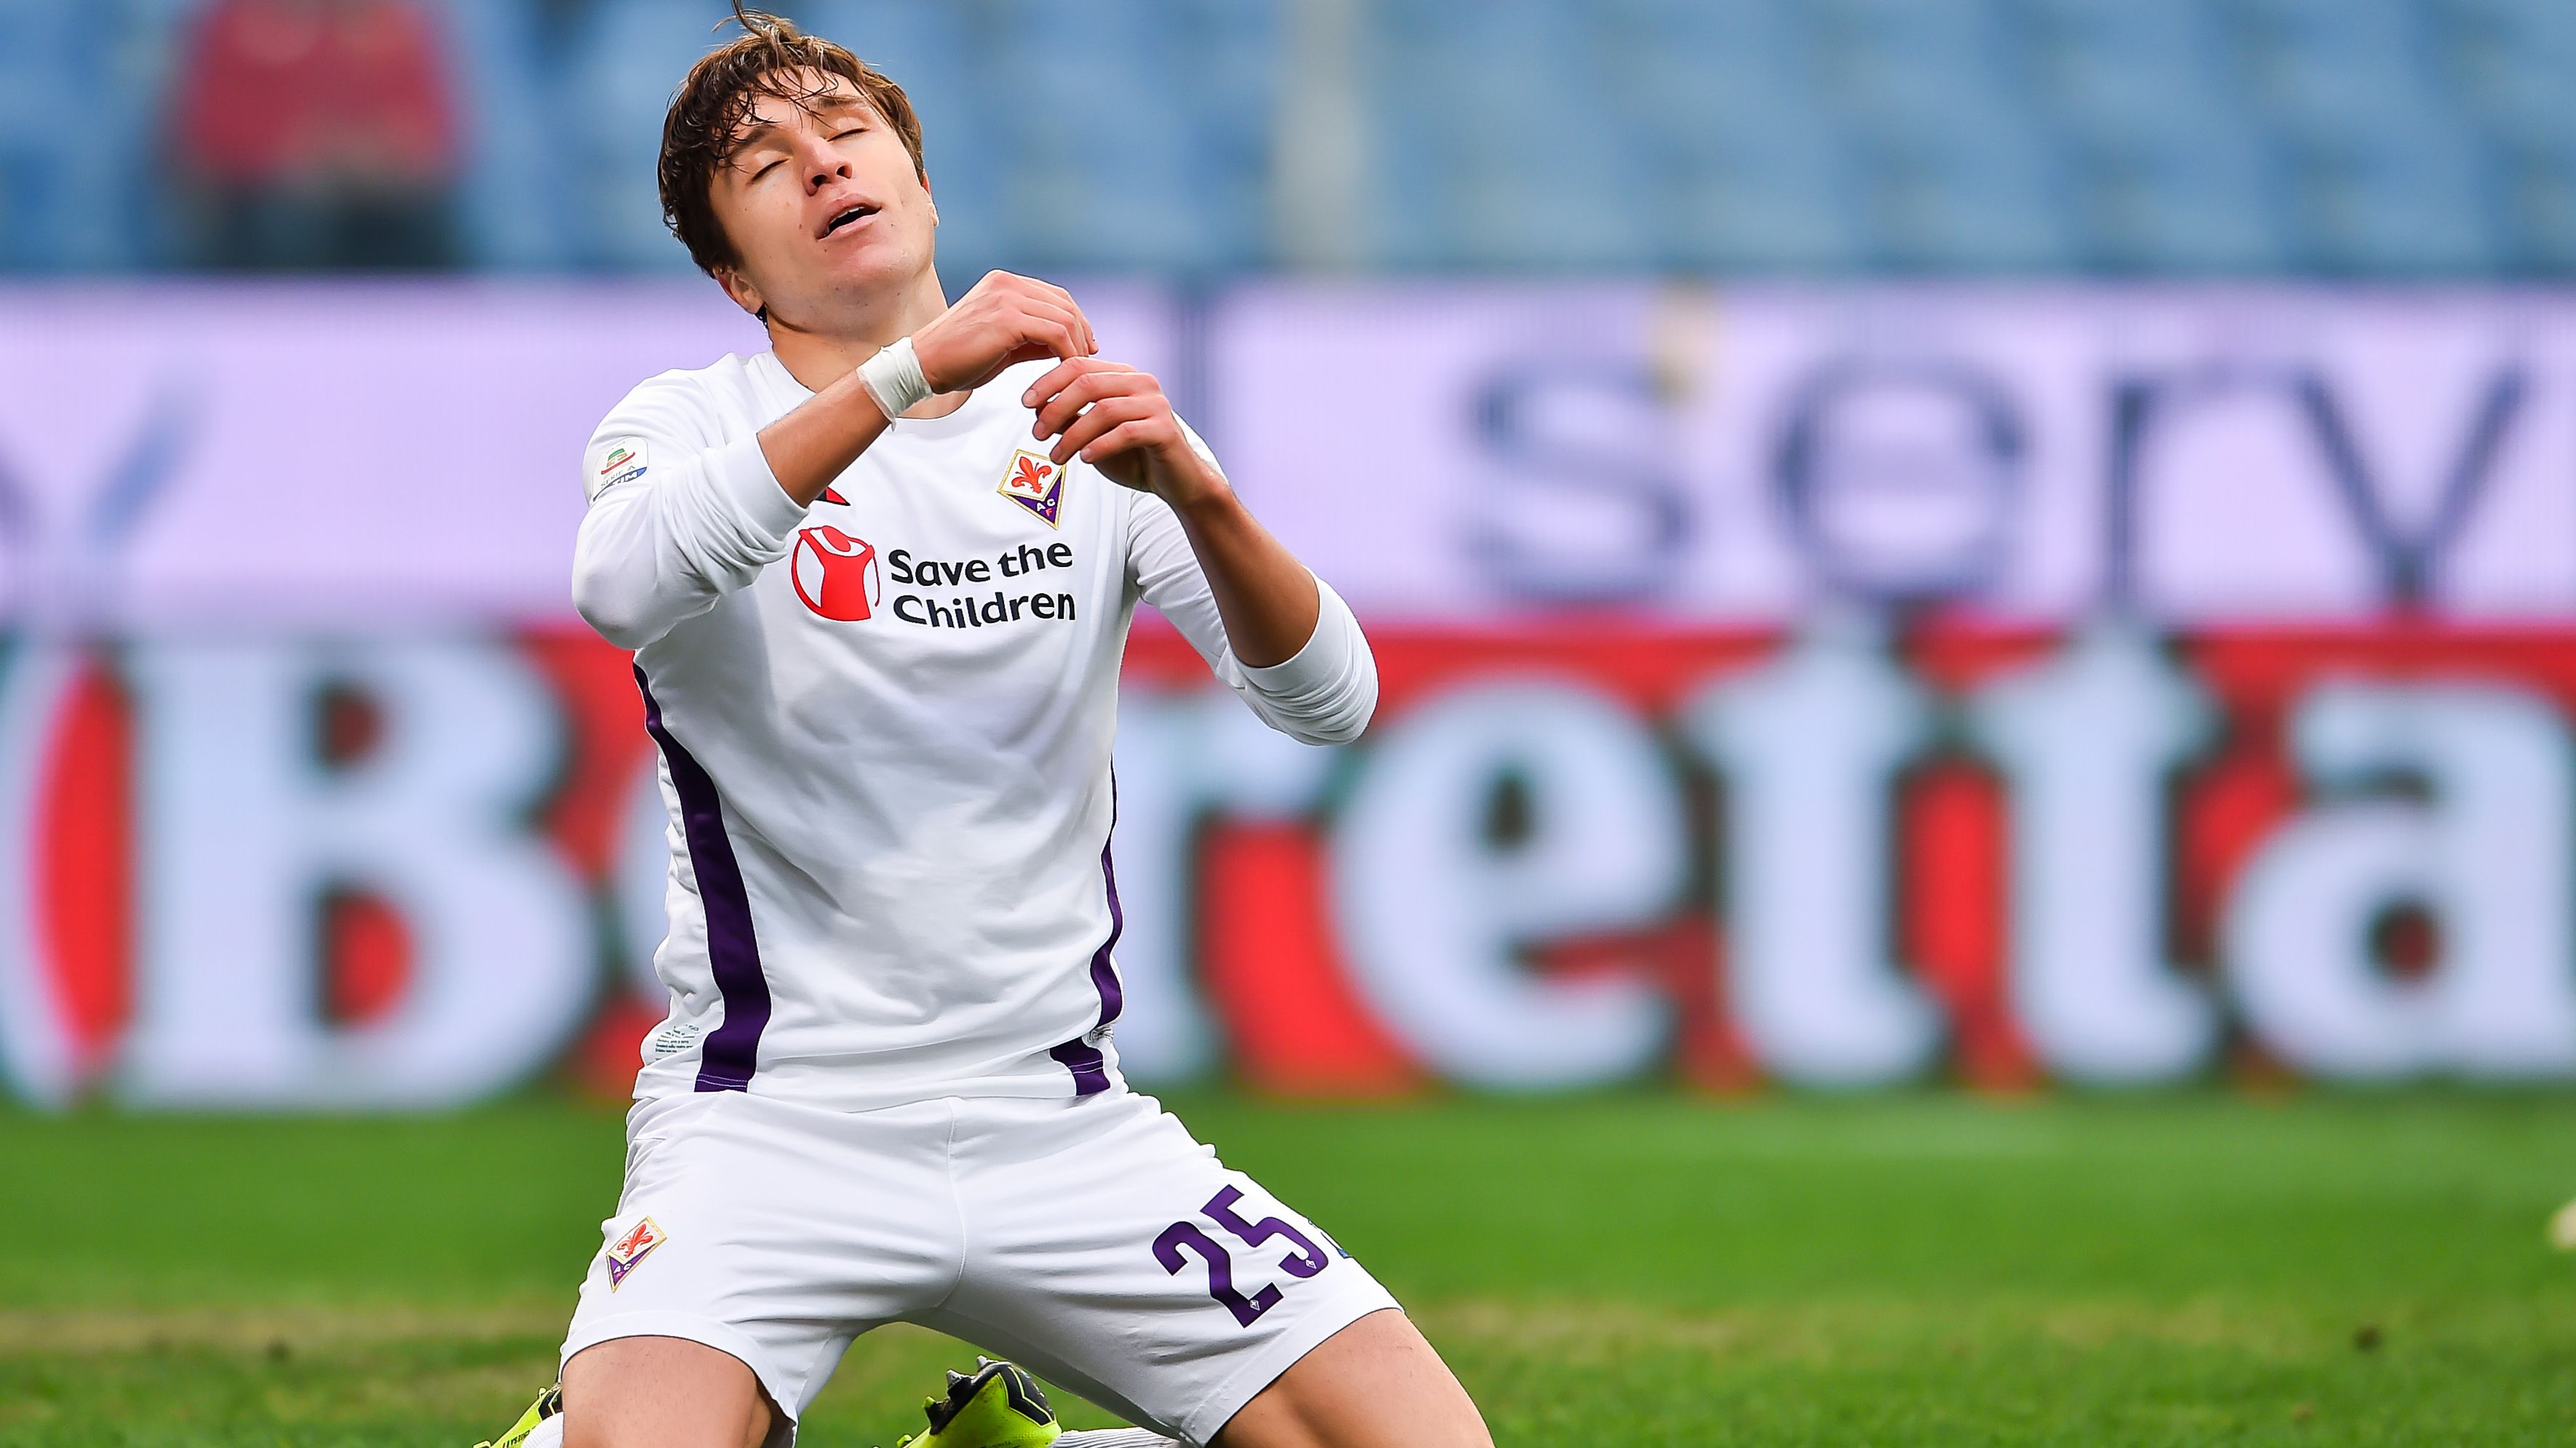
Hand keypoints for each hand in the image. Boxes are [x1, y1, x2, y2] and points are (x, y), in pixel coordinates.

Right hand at [910, 271, 1096, 393]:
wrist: (924, 365)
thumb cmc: (959, 358)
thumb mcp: (1003, 342)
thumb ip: (1033, 337)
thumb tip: (1066, 343)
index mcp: (1004, 283)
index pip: (1055, 295)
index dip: (1076, 319)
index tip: (1085, 345)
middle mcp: (1006, 283)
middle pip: (1064, 303)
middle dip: (1082, 331)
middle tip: (1089, 356)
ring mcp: (1006, 297)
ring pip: (1064, 317)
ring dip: (1077, 344)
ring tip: (1077, 367)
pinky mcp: (1007, 318)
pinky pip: (1055, 333)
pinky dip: (1067, 352)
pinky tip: (1065, 368)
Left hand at [1022, 358, 1227, 507]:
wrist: (1176, 482)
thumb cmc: (1133, 456)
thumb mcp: (1093, 435)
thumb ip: (1070, 419)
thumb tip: (1036, 408)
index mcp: (1123, 376)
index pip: (1079, 366)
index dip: (1048, 381)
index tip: (1025, 403)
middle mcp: (1141, 382)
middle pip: (1088, 383)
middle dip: (1056, 408)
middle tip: (1035, 433)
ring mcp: (1156, 404)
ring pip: (1104, 409)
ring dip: (1073, 434)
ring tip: (1056, 457)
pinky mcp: (1165, 429)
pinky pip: (1125, 432)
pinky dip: (1100, 445)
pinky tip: (1084, 459)